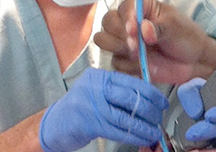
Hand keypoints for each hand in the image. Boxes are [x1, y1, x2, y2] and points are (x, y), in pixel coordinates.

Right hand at [39, 68, 167, 151]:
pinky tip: (143, 139)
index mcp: (100, 76)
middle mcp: (95, 87)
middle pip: (131, 97)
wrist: (53, 125)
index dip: (151, 93)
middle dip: (150, 110)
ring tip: (155, 132)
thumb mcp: (96, 91)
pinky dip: (134, 135)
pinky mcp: (89, 123)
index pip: (132, 82)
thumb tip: (147, 97)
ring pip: (126, 116)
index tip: (162, 102)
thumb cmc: (79, 108)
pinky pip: (118, 130)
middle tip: (160, 118)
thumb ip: (117, 90)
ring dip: (144, 126)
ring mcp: (91, 105)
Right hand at [93, 0, 215, 83]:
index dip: (126, 19)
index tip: (134, 31)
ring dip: (121, 50)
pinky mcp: (125, 60)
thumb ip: (159, 28)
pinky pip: (114, 63)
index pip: (123, 8)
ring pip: (104, 42)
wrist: (194, 61)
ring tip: (141, 56)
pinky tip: (144, 66)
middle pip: (107, 23)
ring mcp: (125, 41)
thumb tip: (144, 29)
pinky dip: (127, 67)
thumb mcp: (176, 28)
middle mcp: (129, 22)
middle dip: (120, 36)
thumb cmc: (186, 37)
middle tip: (137, 46)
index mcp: (142, 7)